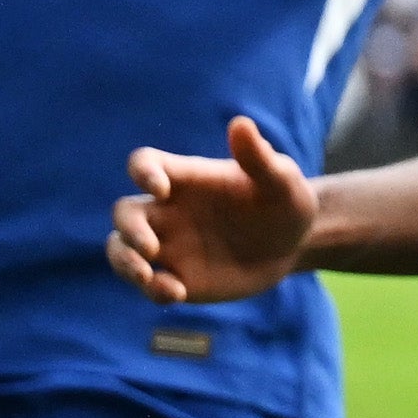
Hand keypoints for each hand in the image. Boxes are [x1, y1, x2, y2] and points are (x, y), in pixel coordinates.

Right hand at [109, 115, 320, 302]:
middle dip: (129, 229)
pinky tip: (177, 293)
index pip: (146, 164)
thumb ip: (258, 158)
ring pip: (121, 250)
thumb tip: (240, 124)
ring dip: (124, 263)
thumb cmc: (285, 203)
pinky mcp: (177, 278)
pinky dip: (154, 290)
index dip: (142, 172)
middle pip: (124, 213)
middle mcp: (169, 211)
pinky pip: (150, 284)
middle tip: (150, 248)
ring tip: (147, 276)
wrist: (295, 245)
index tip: (161, 188)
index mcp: (186, 179)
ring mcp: (169, 245)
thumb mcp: (281, 182)